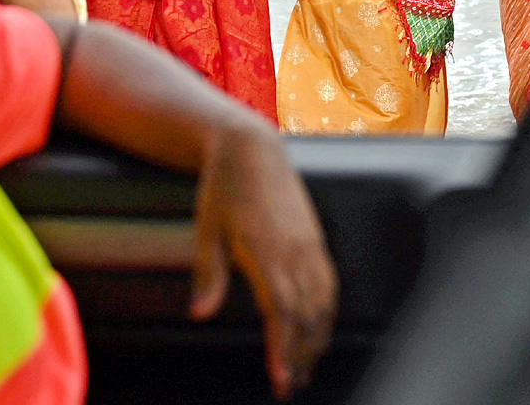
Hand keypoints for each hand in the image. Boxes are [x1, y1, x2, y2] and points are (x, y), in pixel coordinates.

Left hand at [190, 129, 338, 399]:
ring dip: (316, 339)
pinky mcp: (316, 239)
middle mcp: (295, 249)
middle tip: (288, 386)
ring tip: (304, 368)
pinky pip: (329, 284)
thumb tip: (200, 313)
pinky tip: (317, 330)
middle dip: (300, 354)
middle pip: (307, 314)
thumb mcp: (206, 228)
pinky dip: (326, 313)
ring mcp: (310, 244)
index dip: (284, 347)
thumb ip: (208, 274)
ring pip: (324, 302)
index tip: (280, 377)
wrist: (251, 147)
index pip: (282, 309)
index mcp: (266, 248)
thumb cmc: (224, 186)